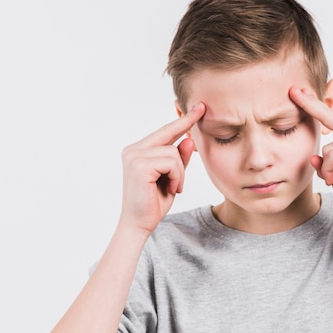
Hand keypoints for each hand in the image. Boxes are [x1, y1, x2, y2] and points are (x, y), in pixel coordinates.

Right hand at [119, 103, 205, 233]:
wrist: (139, 225)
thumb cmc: (154, 203)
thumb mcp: (172, 178)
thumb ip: (178, 159)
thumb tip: (188, 139)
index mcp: (138, 150)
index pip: (164, 132)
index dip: (182, 120)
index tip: (199, 107)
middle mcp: (133, 150)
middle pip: (169, 137)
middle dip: (185, 143)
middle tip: (199, 125)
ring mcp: (134, 156)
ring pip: (173, 153)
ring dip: (180, 173)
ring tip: (175, 187)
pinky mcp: (139, 166)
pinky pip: (171, 162)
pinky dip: (177, 177)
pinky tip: (172, 188)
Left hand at [289, 87, 332, 211]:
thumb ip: (328, 166)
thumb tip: (312, 158)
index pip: (331, 117)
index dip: (314, 105)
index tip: (298, 92)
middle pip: (327, 116)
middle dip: (308, 105)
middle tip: (292, 90)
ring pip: (326, 149)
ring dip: (326, 170)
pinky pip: (332, 156)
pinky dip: (330, 171)